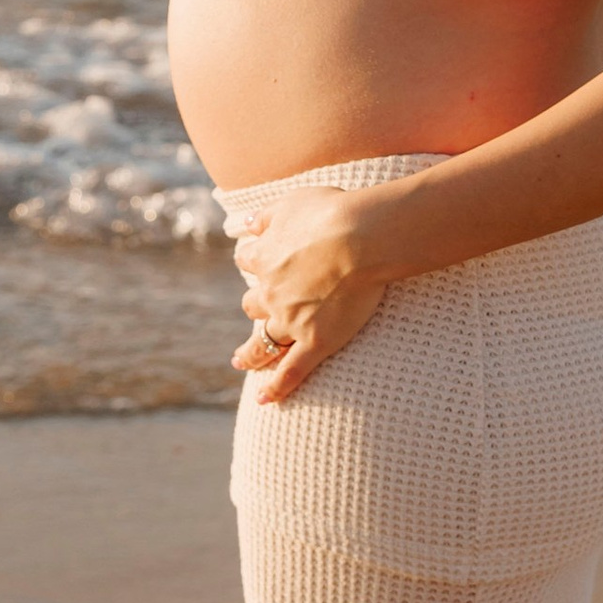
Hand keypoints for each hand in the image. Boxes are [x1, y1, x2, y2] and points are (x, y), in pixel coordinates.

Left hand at [230, 185, 389, 403]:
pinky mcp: (316, 342)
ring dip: (251, 352)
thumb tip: (245, 224)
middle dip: (256, 306)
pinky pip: (291, 372)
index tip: (257, 261)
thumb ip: (267, 215)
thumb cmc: (333, 212)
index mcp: (265, 257)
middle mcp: (271, 292)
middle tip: (257, 311)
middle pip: (253, 304)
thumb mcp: (292, 202)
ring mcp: (291, 320)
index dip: (254, 261)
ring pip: (263, 342)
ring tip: (242, 361)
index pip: (250, 260)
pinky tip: (265, 400)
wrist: (360, 237)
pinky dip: (276, 388)